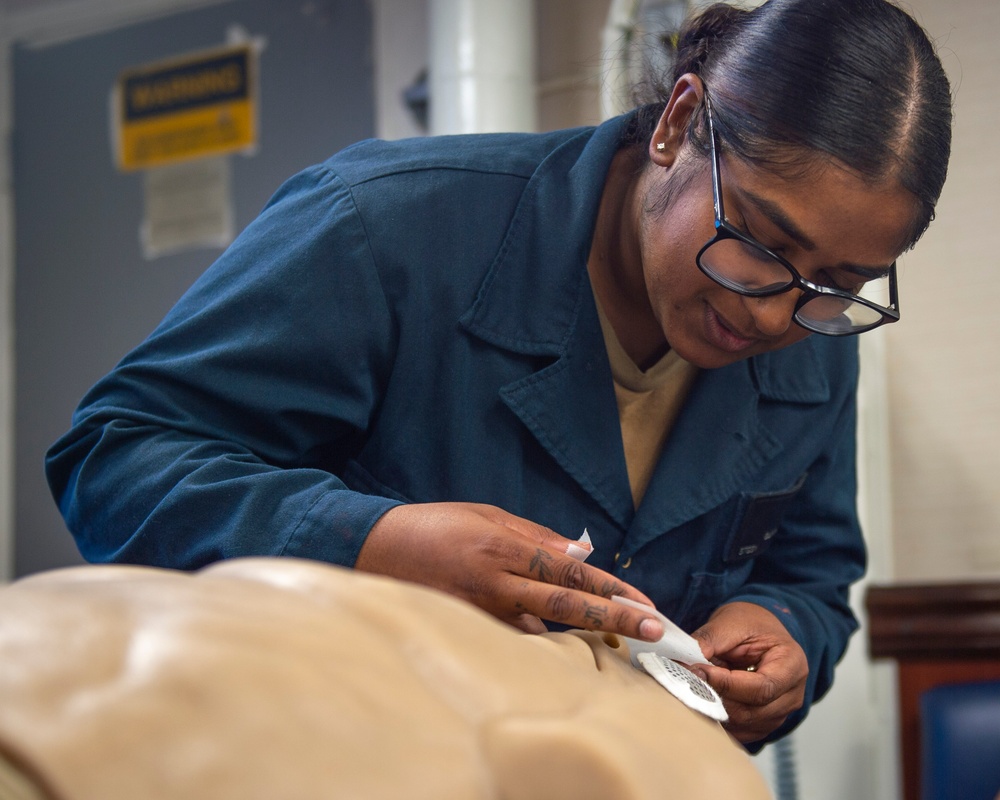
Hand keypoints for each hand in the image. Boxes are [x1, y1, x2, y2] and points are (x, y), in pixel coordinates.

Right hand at [355, 502, 663, 640]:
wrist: (375, 548)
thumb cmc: (434, 526)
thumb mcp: (487, 515)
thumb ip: (535, 537)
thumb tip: (578, 553)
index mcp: (505, 548)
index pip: (571, 570)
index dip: (611, 589)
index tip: (645, 604)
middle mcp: (497, 583)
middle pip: (567, 604)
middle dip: (615, 618)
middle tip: (654, 631)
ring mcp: (482, 610)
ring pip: (544, 629)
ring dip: (580, 633)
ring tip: (616, 636)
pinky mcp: (468, 627)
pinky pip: (513, 637)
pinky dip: (536, 634)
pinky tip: (551, 633)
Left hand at [690, 602, 807, 742]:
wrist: (759, 631)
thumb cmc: (751, 624)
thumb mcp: (730, 622)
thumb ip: (708, 641)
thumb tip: (684, 663)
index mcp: (792, 664)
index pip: (762, 687)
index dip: (726, 684)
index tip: (698, 671)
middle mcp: (792, 694)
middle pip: (752, 711)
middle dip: (716, 698)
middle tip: (686, 681)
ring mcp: (780, 713)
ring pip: (743, 724)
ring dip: (713, 709)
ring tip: (691, 689)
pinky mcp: (764, 723)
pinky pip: (739, 731)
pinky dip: (717, 719)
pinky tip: (700, 701)